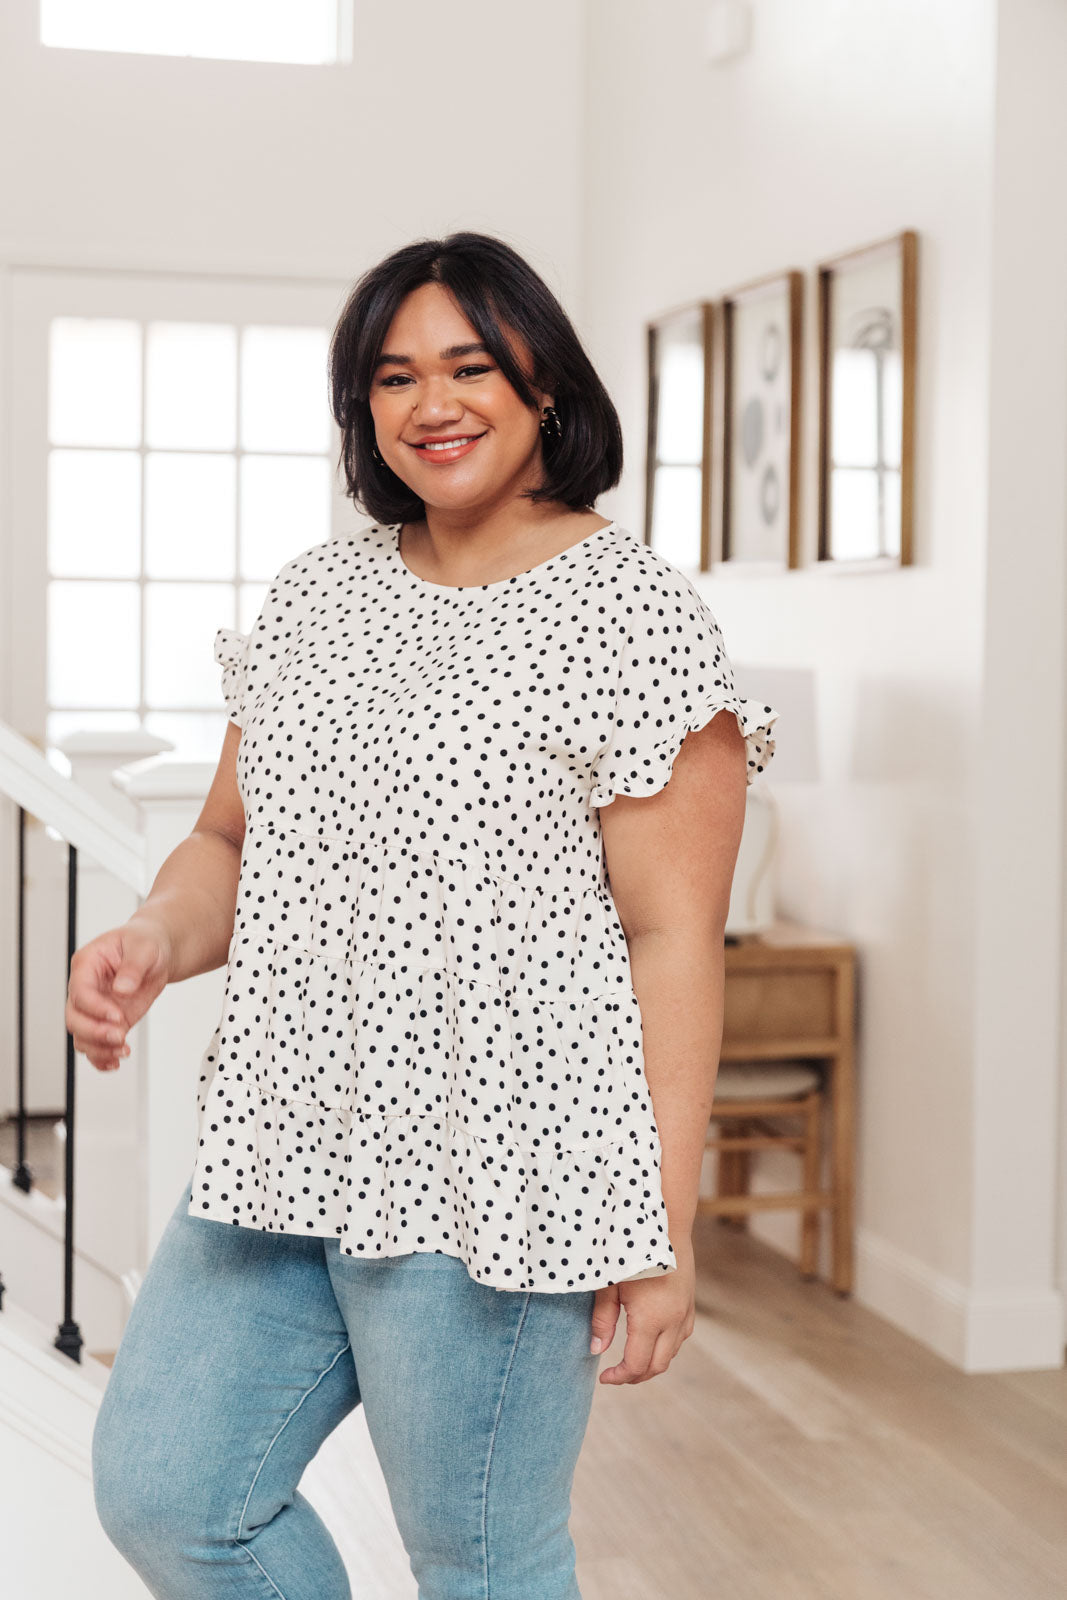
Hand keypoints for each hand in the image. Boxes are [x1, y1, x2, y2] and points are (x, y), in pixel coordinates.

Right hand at [65, 917, 172, 1071]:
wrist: (156, 951)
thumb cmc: (145, 942)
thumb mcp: (144, 946)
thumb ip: (133, 966)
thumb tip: (122, 989)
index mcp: (87, 964)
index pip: (80, 991)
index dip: (96, 1007)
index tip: (118, 1016)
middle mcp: (85, 988)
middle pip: (74, 1018)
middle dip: (94, 1032)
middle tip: (119, 1036)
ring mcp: (95, 1007)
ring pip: (82, 1036)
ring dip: (99, 1048)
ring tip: (122, 1051)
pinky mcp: (107, 1021)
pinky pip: (95, 1044)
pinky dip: (101, 1057)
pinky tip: (114, 1063)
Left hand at [589, 1235, 695, 1383]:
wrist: (665, 1222)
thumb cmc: (631, 1249)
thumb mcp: (610, 1283)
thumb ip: (602, 1319)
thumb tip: (596, 1350)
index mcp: (651, 1319)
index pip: (636, 1364)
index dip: (619, 1377)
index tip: (603, 1377)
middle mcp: (673, 1320)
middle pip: (657, 1366)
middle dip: (635, 1376)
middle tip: (615, 1374)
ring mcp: (685, 1312)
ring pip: (671, 1353)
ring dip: (651, 1362)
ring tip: (629, 1359)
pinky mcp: (690, 1303)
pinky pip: (680, 1337)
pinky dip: (665, 1347)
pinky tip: (650, 1340)